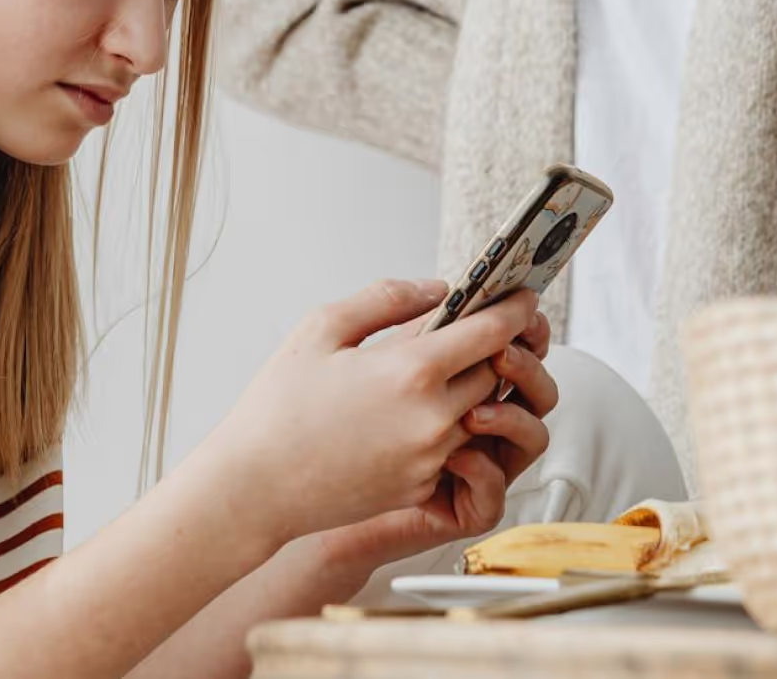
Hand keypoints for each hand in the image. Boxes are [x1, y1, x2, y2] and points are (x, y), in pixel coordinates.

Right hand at [200, 280, 540, 547]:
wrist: (253, 487)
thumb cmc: (279, 403)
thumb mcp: (323, 328)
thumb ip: (386, 299)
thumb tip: (437, 289)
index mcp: (411, 371)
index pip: (492, 332)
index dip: (514, 308)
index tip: (523, 295)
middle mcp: (432, 418)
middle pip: (496, 371)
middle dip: (494, 347)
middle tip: (481, 325)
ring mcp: (430, 458)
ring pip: (480, 410)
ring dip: (473, 386)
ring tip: (444, 365)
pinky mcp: (422, 486)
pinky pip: (456, 446)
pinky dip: (449, 423)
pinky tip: (414, 408)